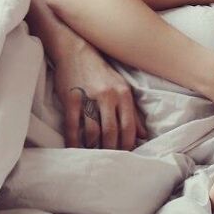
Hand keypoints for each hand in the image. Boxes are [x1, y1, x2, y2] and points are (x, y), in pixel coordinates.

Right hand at [53, 35, 148, 149]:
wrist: (76, 51)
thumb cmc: (101, 72)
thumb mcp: (121, 88)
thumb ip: (132, 112)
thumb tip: (143, 135)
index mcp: (123, 94)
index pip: (129, 126)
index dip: (128, 145)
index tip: (126, 157)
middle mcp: (108, 96)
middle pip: (111, 132)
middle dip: (111, 150)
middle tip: (109, 162)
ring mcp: (88, 97)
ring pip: (93, 131)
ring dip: (93, 148)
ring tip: (93, 157)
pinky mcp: (71, 98)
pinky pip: (73, 125)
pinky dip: (73, 141)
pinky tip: (74, 150)